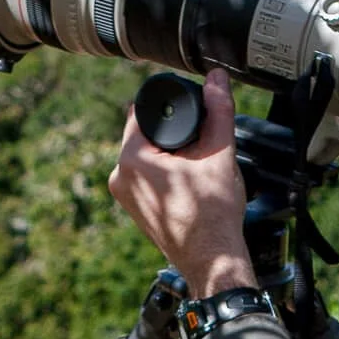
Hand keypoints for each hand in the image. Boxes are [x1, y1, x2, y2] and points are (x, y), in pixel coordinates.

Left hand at [108, 67, 253, 296]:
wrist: (213, 260)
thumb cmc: (213, 215)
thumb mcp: (219, 154)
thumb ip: (218, 110)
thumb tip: (217, 78)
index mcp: (131, 160)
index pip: (141, 110)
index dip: (168, 105)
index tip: (191, 113)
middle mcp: (119, 177)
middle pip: (144, 133)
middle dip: (172, 130)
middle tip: (199, 145)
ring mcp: (125, 195)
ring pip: (147, 155)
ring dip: (170, 151)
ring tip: (196, 166)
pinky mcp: (135, 207)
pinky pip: (148, 176)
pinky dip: (166, 171)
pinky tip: (189, 182)